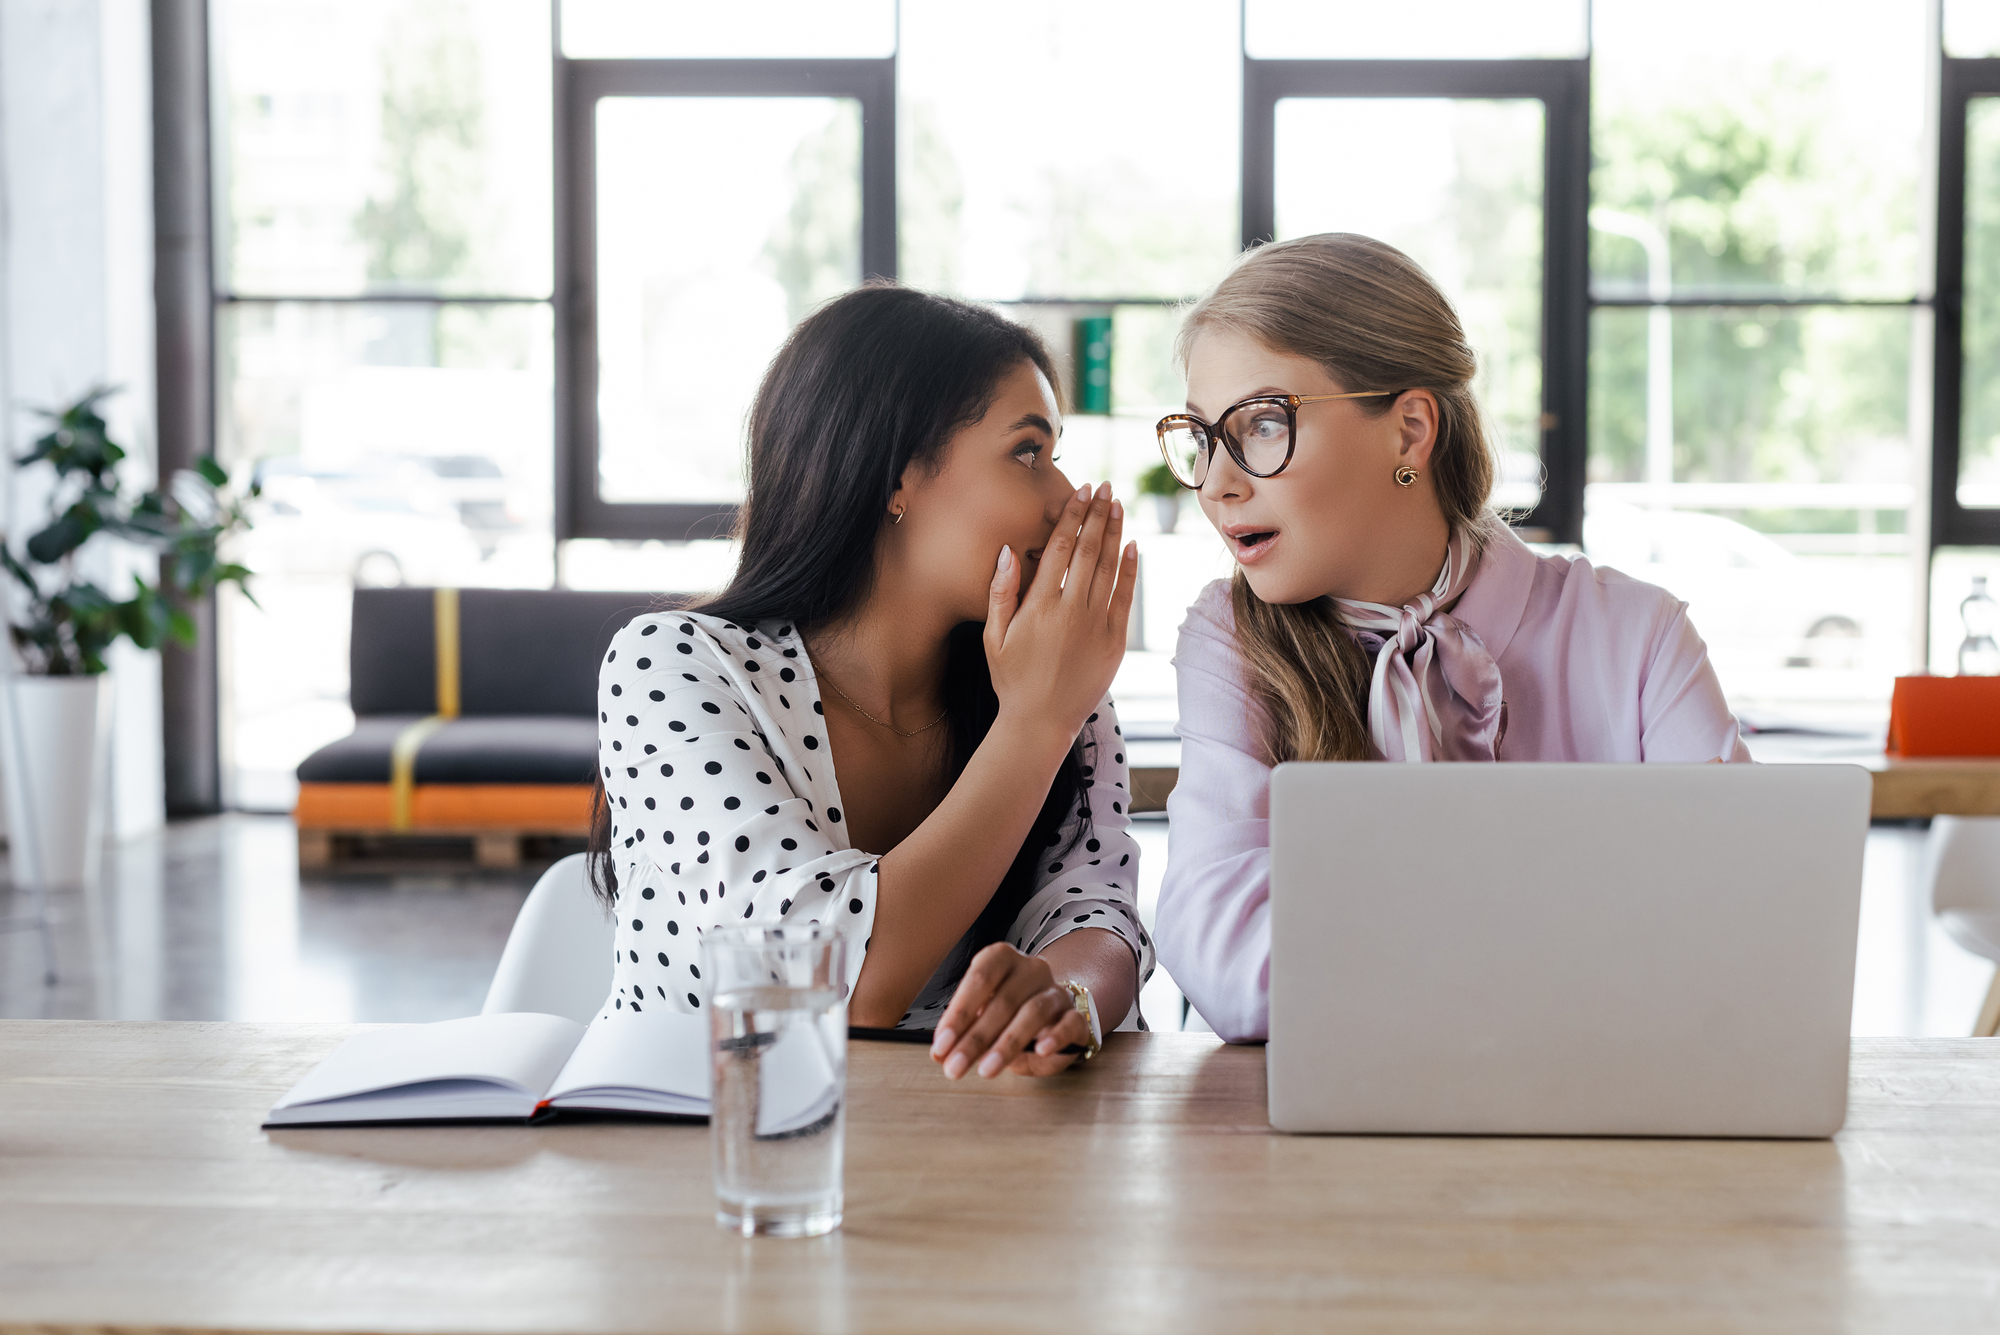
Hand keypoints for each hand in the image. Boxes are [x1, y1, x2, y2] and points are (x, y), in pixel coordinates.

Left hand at [929, 942, 1093, 1078]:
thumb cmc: (1010, 1013)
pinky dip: (1055, 1037)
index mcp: (1002, 959)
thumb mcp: (984, 1015)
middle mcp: (1031, 970)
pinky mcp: (1076, 1016)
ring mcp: (1055, 992)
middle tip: (956, 1066)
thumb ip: (967, 1028)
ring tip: (987, 1069)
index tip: (941, 1045)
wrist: (1052, 1014)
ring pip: (1033, 1012)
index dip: (958, 1013)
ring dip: (1007, 1043)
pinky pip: (1069, 1023)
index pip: (979, 979)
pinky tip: (1040, 1050)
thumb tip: (944, 1051)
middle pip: (1002, 1001)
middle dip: (975, 1038)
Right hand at [984, 482, 1136, 747]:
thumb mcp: (992, 637)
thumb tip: (1009, 551)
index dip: (1071, 516)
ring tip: (1117, 505)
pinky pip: (1125, 597)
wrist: (1040, 721)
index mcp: (1039, 606)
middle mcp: (1070, 610)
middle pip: (1087, 550)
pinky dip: (1129, 569)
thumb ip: (1000, 592)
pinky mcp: (1114, 641)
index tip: (1080, 492)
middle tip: (1104, 488)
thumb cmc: (1011, 679)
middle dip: (1096, 514)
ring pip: (1109, 567)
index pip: (1058, 548)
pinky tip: (1131, 545)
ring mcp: (1095, 625)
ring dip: (1114, 533)